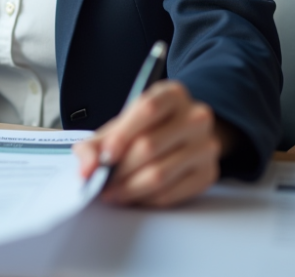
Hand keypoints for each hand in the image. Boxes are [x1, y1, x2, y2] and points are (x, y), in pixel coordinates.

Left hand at [72, 80, 225, 207]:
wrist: (185, 134)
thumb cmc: (148, 128)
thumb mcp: (123, 124)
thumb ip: (98, 142)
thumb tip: (86, 168)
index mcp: (172, 94)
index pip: (148, 109)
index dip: (123, 135)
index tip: (105, 156)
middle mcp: (195, 116)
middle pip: (150, 146)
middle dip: (119, 169)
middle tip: (100, 182)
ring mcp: (206, 145)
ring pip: (160, 174)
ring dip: (129, 189)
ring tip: (112, 193)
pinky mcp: (209, 173)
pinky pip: (172, 193)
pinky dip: (146, 199)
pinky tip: (133, 196)